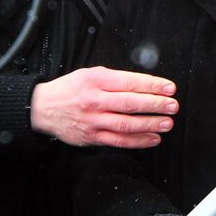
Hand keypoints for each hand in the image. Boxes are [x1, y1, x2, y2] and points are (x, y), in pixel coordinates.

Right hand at [30, 65, 177, 147]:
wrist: (43, 108)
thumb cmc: (70, 89)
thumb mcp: (90, 75)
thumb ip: (114, 80)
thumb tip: (144, 85)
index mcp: (96, 81)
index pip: (130, 82)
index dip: (152, 85)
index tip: (169, 88)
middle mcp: (94, 101)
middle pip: (130, 103)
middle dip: (155, 105)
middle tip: (173, 106)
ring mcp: (93, 121)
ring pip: (126, 124)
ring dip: (150, 124)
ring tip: (167, 123)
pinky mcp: (92, 137)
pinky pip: (119, 141)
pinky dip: (138, 141)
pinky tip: (153, 138)